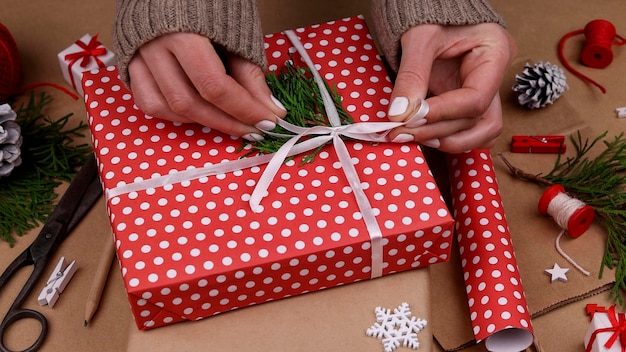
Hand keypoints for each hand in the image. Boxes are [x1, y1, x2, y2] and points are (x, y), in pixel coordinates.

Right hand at [127, 32, 285, 140]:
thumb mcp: (236, 28)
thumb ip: (249, 70)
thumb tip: (268, 107)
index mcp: (183, 32)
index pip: (215, 86)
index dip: (244, 109)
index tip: (269, 120)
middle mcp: (155, 46)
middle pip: (189, 102)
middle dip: (228, 122)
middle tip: (255, 129)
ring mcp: (139, 56)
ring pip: (167, 107)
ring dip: (202, 122)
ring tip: (231, 121)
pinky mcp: (130, 63)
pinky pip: (149, 103)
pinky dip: (176, 115)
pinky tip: (200, 114)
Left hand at [386, 23, 515, 152]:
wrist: (428, 8)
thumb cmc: (430, 13)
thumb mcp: (419, 38)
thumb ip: (411, 75)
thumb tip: (399, 114)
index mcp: (495, 53)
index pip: (476, 99)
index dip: (442, 115)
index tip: (410, 120)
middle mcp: (494, 77)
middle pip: (481, 122)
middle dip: (440, 132)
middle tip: (404, 133)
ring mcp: (483, 90)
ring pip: (480, 133)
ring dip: (447, 141)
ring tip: (413, 136)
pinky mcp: (466, 101)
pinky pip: (466, 129)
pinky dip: (446, 137)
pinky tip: (421, 134)